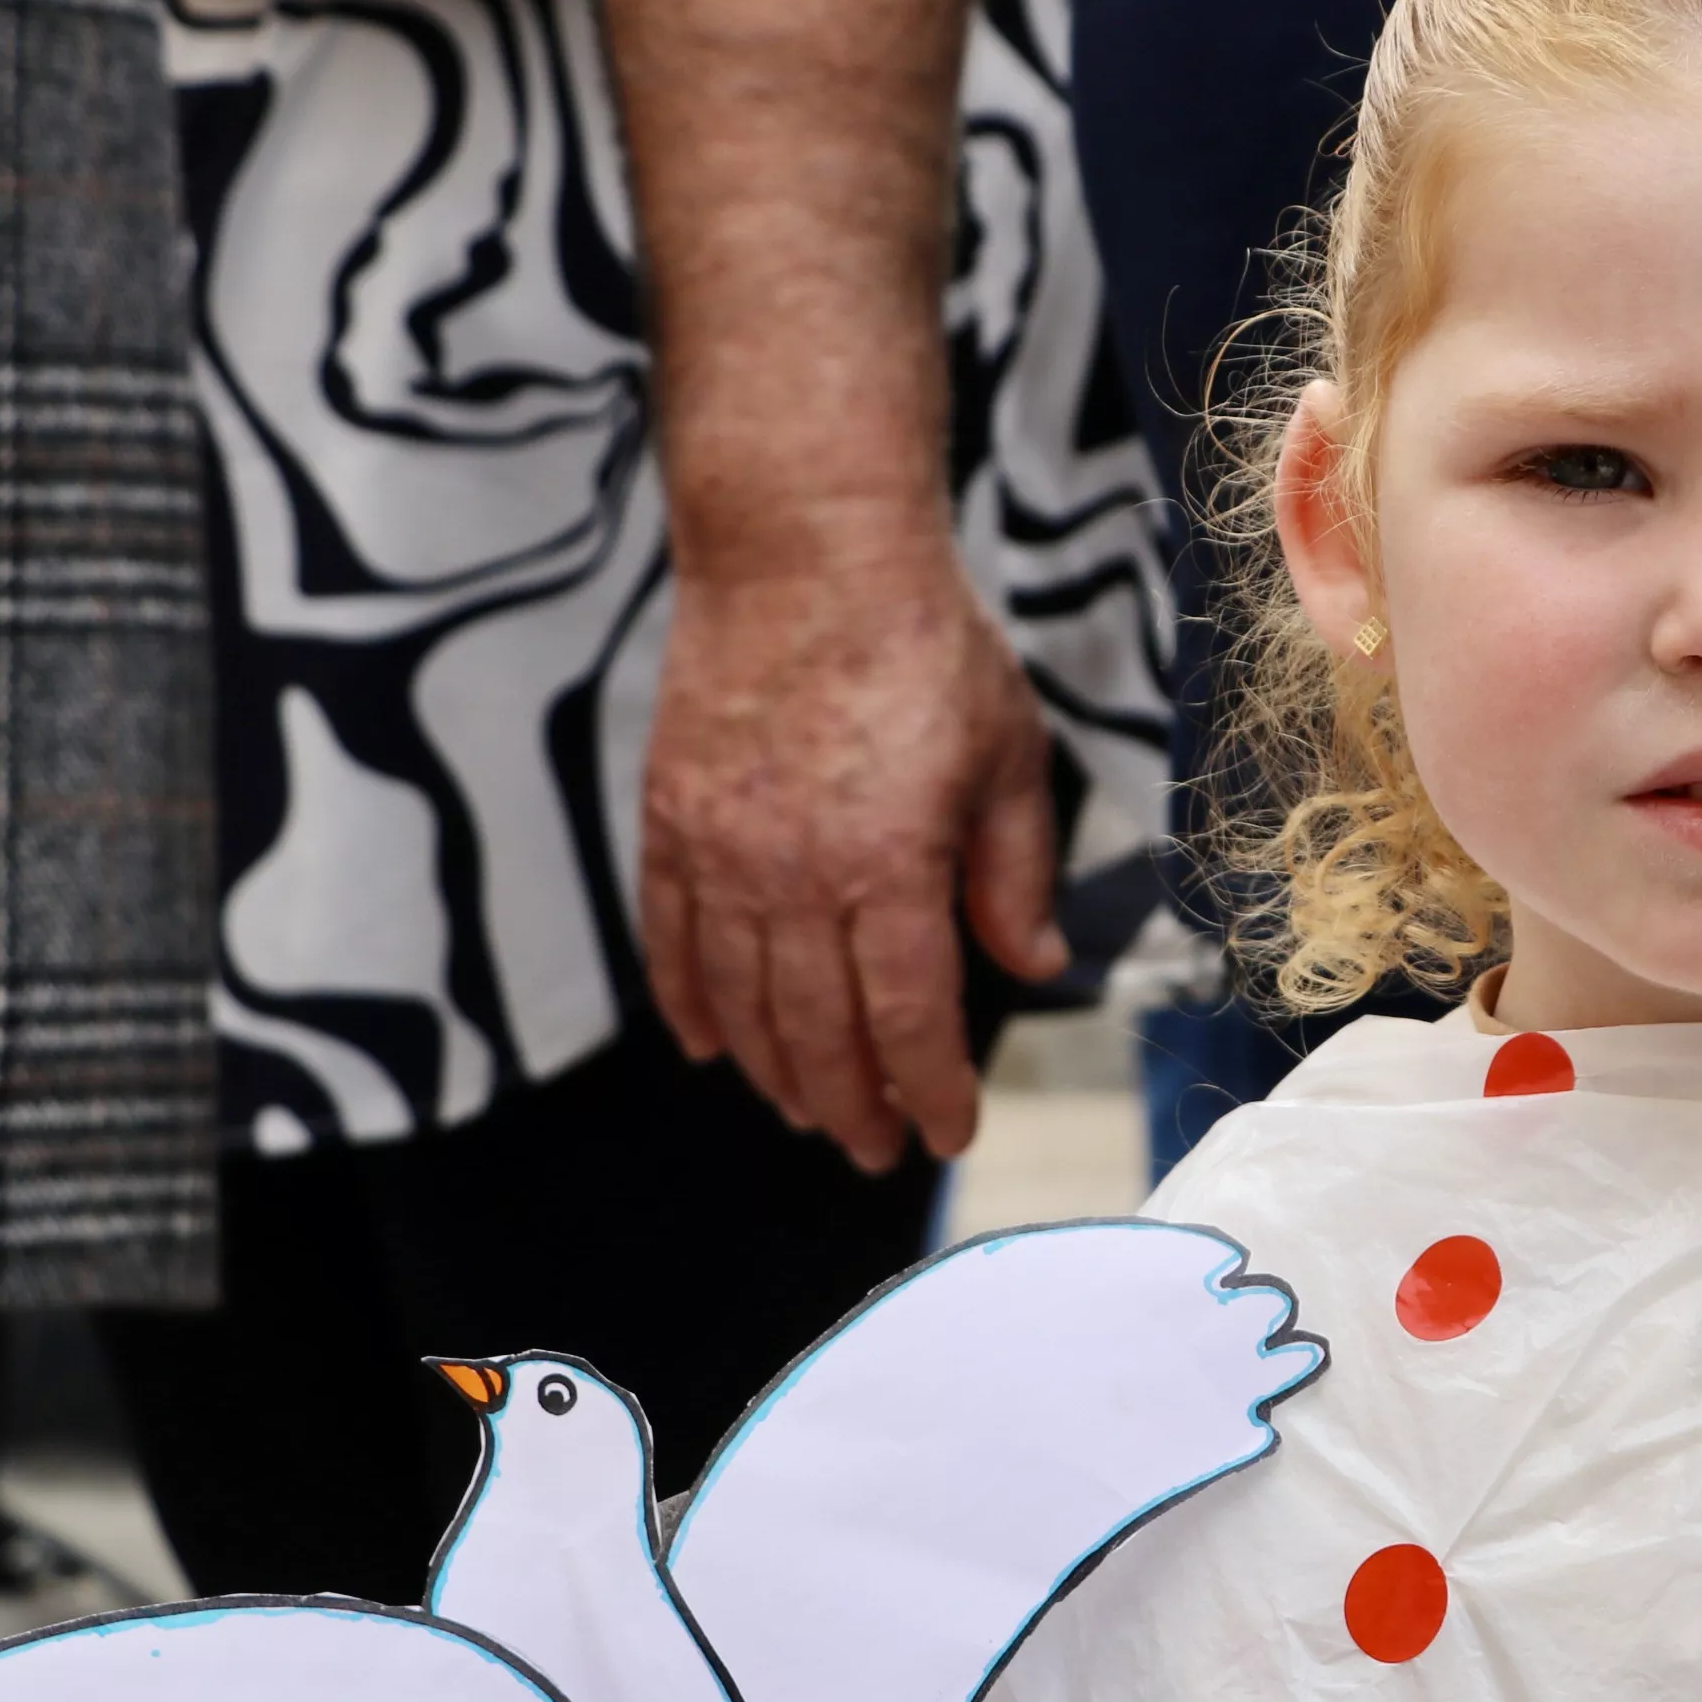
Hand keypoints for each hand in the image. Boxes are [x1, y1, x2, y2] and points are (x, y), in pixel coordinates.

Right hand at [637, 547, 1066, 1172]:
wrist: (802, 553)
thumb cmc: (923, 645)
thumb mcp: (1007, 757)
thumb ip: (1013, 874)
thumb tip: (1033, 966)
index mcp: (888, 865)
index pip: (907, 1019)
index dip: (928, 1090)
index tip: (948, 1132)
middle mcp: (793, 876)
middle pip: (816, 1033)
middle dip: (853, 1107)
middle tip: (878, 1148)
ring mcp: (718, 852)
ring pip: (740, 1004)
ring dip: (775, 1074)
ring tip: (810, 1112)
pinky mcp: (668, 821)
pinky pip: (670, 941)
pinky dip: (690, 1005)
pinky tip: (711, 1046)